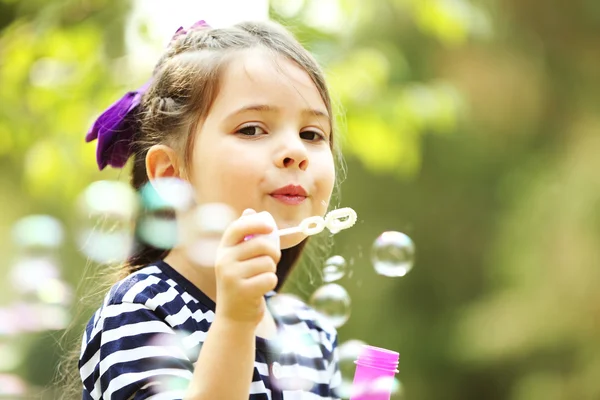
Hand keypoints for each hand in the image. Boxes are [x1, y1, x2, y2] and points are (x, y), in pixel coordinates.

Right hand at [214, 209, 280, 326]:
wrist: (234, 317)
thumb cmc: (242, 282)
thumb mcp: (238, 258)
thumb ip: (245, 236)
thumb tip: (251, 211)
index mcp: (223, 249)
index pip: (238, 227)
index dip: (256, 223)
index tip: (270, 226)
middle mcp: (224, 261)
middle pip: (261, 244)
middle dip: (273, 252)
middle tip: (271, 261)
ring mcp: (231, 277)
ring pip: (268, 262)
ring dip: (271, 270)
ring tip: (261, 278)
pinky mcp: (243, 292)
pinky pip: (270, 278)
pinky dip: (271, 283)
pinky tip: (261, 289)